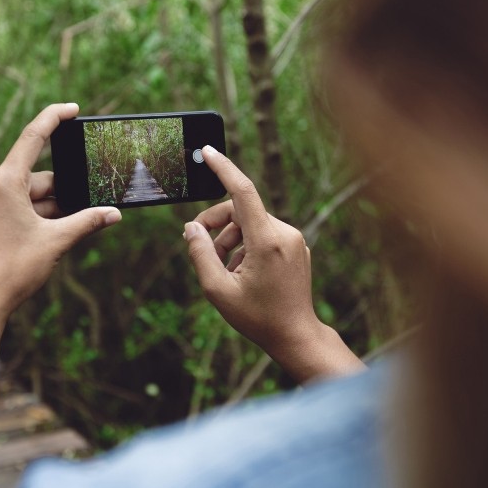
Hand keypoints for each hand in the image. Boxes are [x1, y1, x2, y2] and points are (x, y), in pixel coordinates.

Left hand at [0, 103, 121, 315]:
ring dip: (56, 209)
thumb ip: (87, 222)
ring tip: (74, 229)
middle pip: (40, 177)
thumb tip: (113, 214)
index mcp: (4, 182)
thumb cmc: (13, 269)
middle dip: (66, 191)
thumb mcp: (56, 241)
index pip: (32, 138)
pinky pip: (22, 208)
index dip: (54, 118)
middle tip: (92, 206)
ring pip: (33, 196)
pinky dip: (42, 216)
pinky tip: (60, 232)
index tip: (72, 109)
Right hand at [184, 146, 363, 381]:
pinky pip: (264, 233)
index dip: (223, 168)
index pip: (243, 191)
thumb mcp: (217, 290)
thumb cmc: (257, 317)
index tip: (207, 151)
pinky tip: (240, 272)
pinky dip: (245, 245)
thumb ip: (200, 254)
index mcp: (267, 241)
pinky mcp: (296, 246)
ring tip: (221, 269)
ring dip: (229, 239)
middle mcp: (285, 233)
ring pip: (250, 222)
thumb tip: (191, 228)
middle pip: (240, 210)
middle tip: (199, 247)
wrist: (296, 335)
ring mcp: (294, 239)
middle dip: (216, 225)